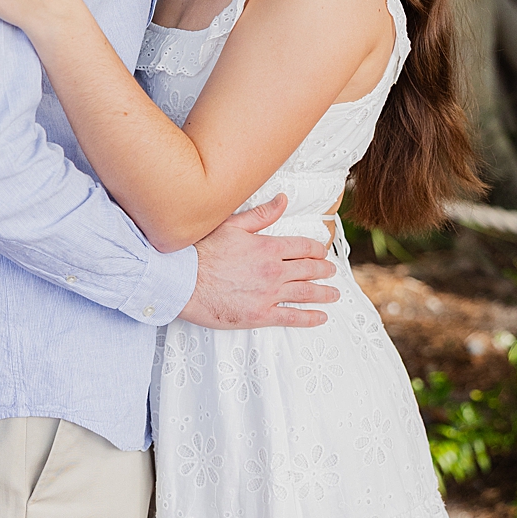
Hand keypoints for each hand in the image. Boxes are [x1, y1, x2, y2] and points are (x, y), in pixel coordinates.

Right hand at [178, 195, 339, 327]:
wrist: (182, 280)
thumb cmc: (201, 251)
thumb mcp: (231, 225)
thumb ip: (261, 214)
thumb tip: (283, 200)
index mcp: (268, 247)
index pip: (303, 246)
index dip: (316, 249)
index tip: (322, 251)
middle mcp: (273, 271)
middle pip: (309, 269)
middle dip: (324, 270)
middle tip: (331, 271)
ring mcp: (269, 294)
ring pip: (306, 293)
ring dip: (324, 293)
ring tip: (334, 295)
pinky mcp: (260, 315)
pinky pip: (293, 317)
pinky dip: (311, 318)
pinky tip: (321, 317)